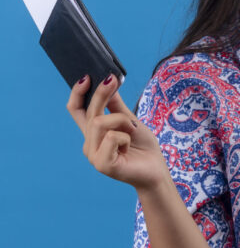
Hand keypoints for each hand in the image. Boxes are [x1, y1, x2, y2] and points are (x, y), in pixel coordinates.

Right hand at [66, 74, 170, 190]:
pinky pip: (111, 137)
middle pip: (90, 111)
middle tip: (114, 79)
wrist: (156, 171)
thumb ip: (117, 105)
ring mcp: (93, 155)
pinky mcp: (102, 164)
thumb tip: (108, 81)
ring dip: (122, 121)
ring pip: (100, 122)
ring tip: (132, 131)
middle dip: (102, 93)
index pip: (76, 110)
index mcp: (94, 133)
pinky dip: (125, 138)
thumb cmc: (143, 147)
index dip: (77, 93)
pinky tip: (129, 148)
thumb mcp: (130, 120)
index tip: (86, 76)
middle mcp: (89, 143)